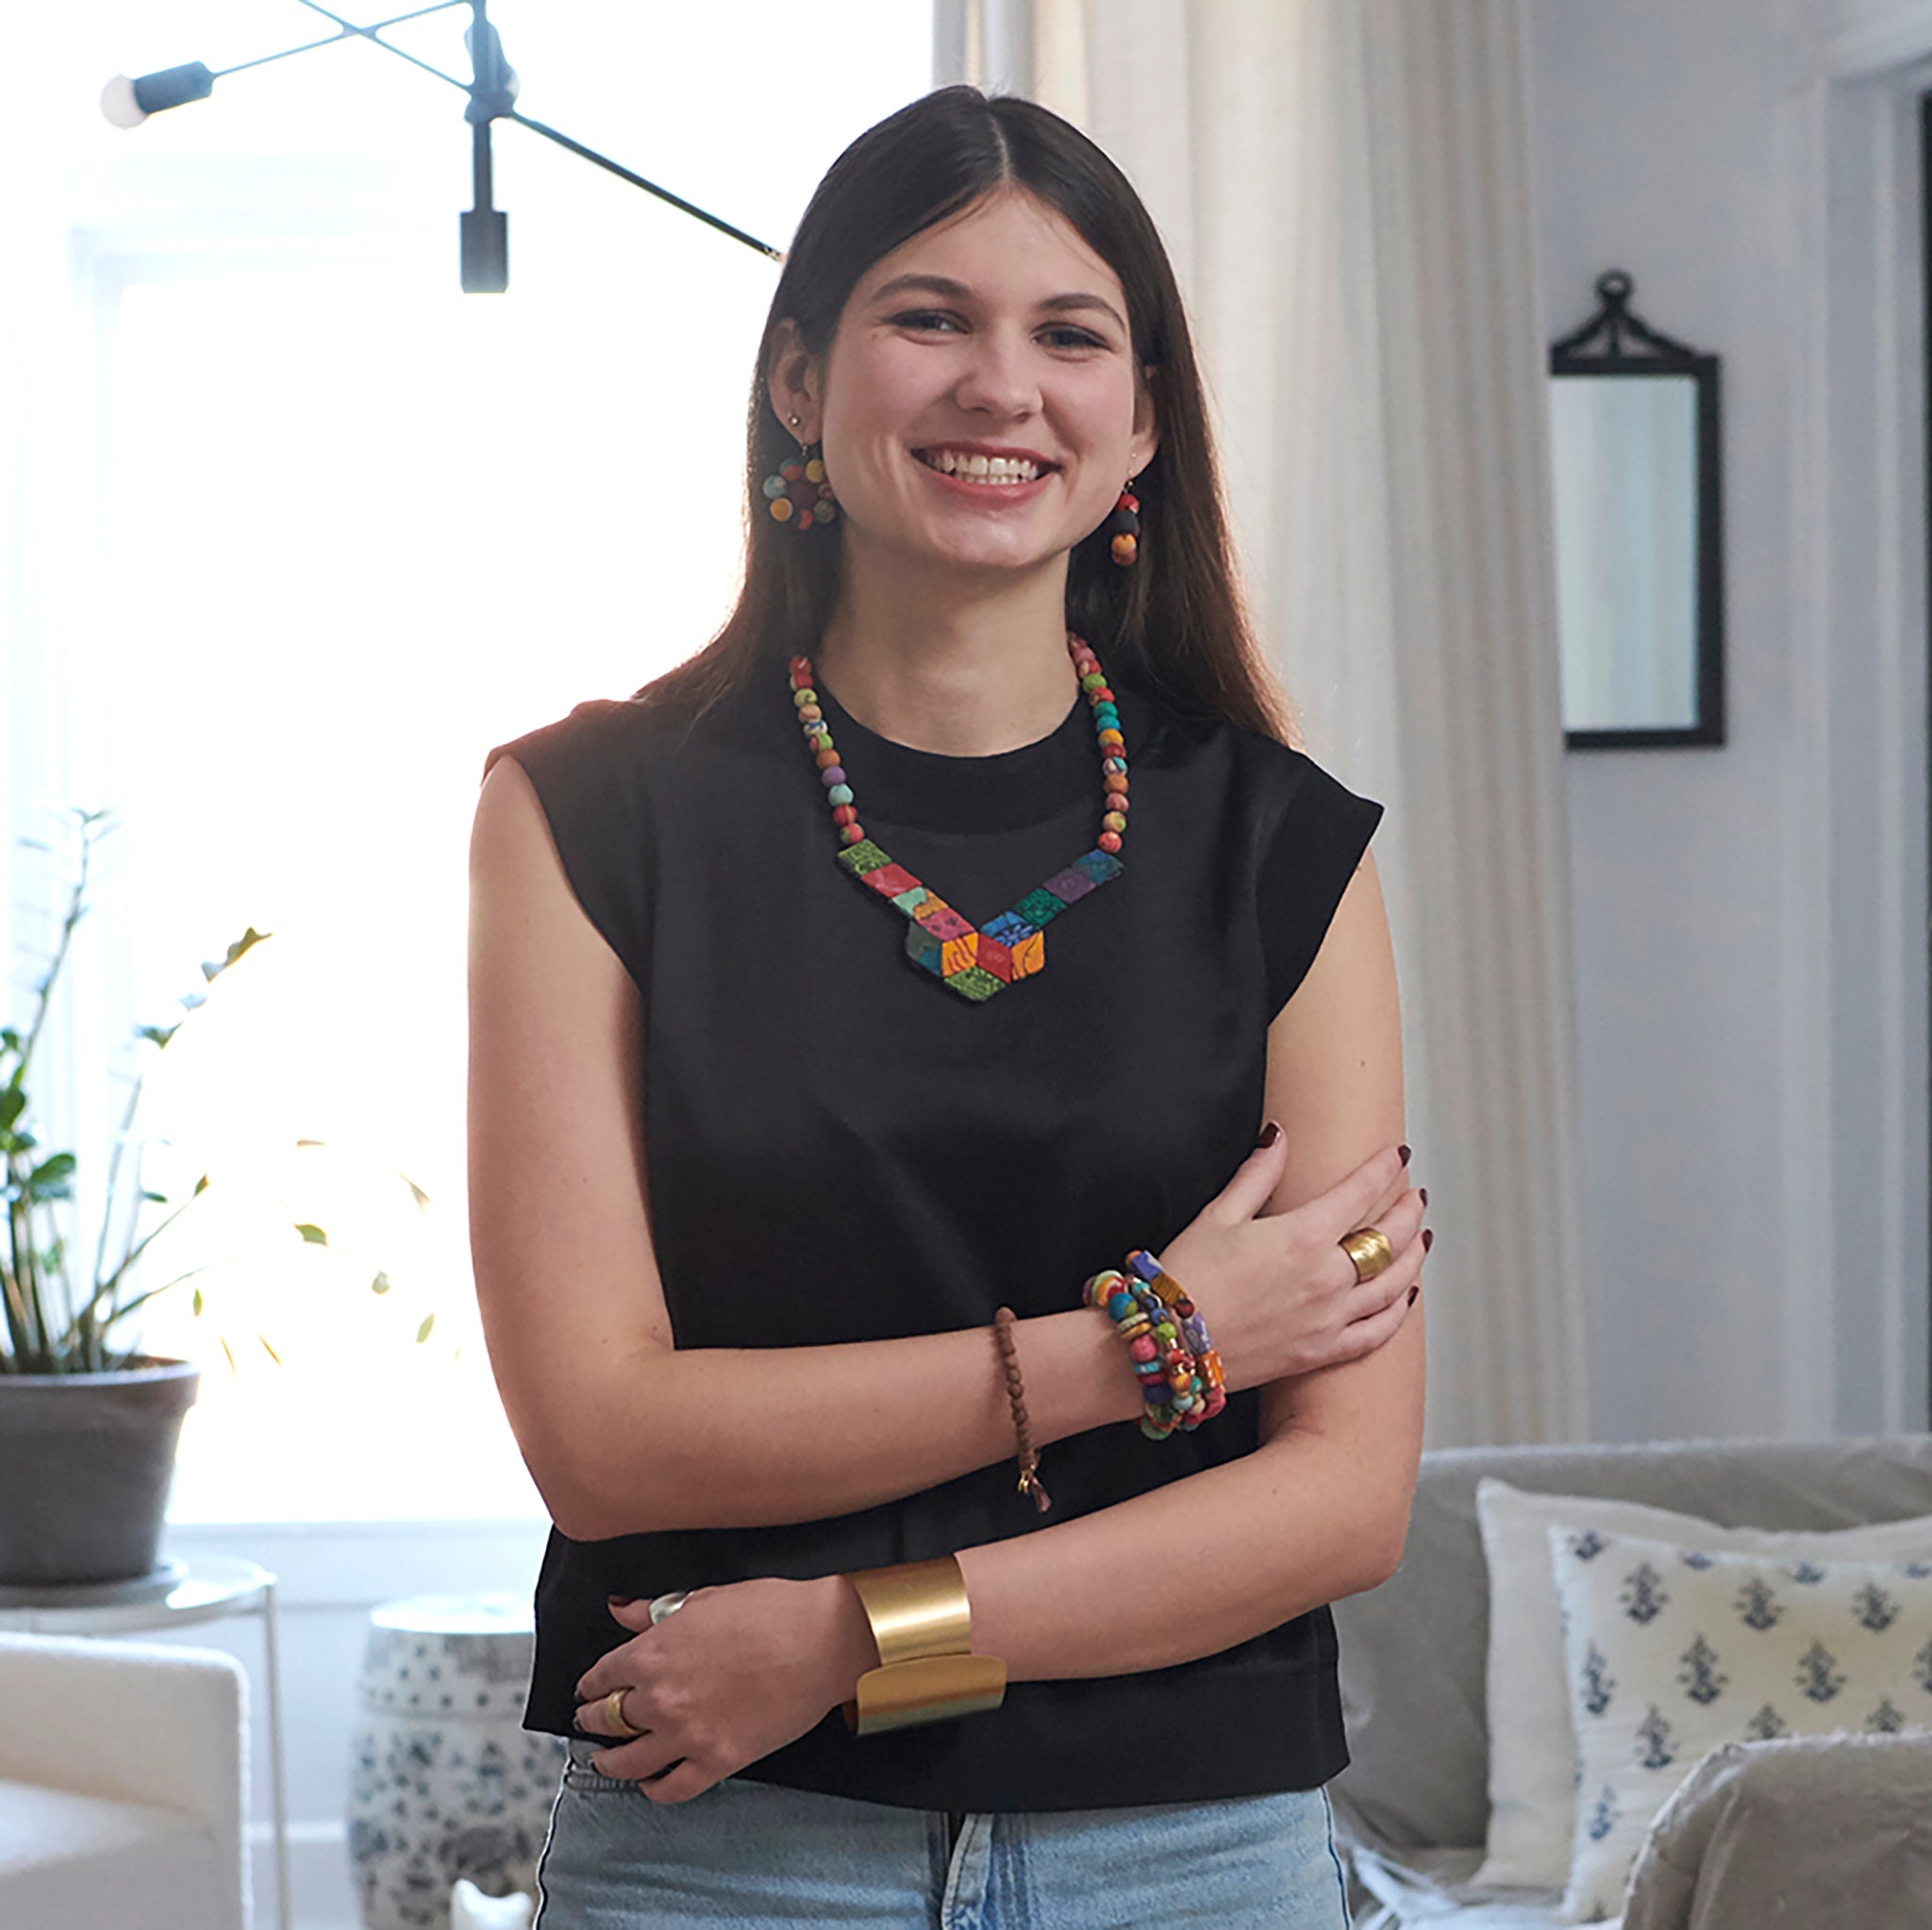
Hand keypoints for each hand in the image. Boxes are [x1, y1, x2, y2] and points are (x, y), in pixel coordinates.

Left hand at [571, 1575, 875, 1803]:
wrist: (821, 1639)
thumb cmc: (770, 1611)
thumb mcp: (703, 1598)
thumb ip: (652, 1611)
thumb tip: (621, 1609)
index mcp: (653, 1652)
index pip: (602, 1676)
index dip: (589, 1684)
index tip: (587, 1689)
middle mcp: (660, 1698)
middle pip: (606, 1719)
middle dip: (592, 1720)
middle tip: (587, 1722)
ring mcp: (687, 1734)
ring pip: (629, 1761)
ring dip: (611, 1762)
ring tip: (607, 1760)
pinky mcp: (717, 1760)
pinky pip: (672, 1788)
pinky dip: (654, 1790)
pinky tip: (650, 1784)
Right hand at [1155, 1135, 1425, 1390]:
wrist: (1172, 1346)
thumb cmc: (1187, 1280)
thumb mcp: (1218, 1214)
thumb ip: (1258, 1173)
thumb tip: (1279, 1137)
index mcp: (1303, 1236)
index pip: (1360, 1192)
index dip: (1383, 1169)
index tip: (1396, 1154)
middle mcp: (1327, 1278)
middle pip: (1389, 1238)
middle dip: (1407, 1211)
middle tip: (1414, 1196)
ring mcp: (1330, 1318)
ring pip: (1394, 1284)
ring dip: (1413, 1257)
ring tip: (1421, 1239)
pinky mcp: (1322, 1352)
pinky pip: (1377, 1333)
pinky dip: (1399, 1313)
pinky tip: (1406, 1298)